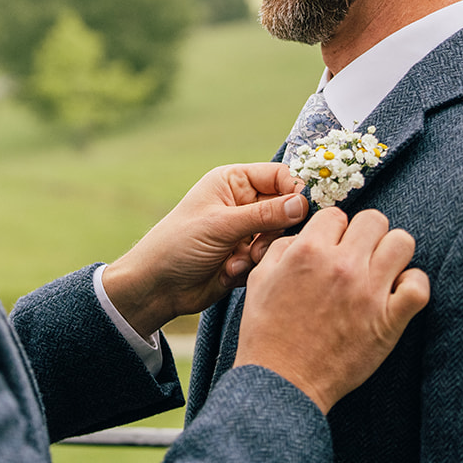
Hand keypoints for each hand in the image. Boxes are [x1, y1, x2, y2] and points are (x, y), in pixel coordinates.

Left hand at [101, 163, 308, 337]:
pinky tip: (228, 272)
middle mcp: (244, 203)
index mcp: (234, 182)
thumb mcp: (221, 225)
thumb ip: (264, 215)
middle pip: (286, 208)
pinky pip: (269, 258)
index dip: (295, 190)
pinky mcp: (248, 256)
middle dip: (276, 230)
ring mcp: (247, 230)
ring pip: (280, 237)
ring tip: (241, 260)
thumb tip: (302, 203)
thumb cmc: (178, 244)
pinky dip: (252, 267)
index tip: (304, 209)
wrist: (158, 287)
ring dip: (263, 251)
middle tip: (260, 246)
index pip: (280, 175)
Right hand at [235, 207, 428, 413]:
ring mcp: (369, 293)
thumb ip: (282, 249)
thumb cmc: (266, 332)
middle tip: (357, 257)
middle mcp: (342, 266)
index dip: (333, 231)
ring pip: (403, 242)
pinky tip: (397, 294)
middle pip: (375, 219)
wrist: (281, 381)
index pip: (337, 215)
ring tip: (379, 272)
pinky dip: (413, 285)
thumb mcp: (259, 280)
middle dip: (365, 235)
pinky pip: (419, 285)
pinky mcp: (389, 321)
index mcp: (308, 252)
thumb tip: (304, 235)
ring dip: (392, 254)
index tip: (331, 249)